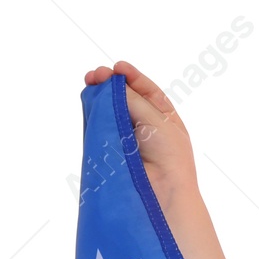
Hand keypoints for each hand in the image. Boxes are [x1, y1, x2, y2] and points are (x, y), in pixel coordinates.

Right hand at [84, 60, 197, 206]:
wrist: (163, 192)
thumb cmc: (169, 156)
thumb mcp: (156, 120)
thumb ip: (133, 100)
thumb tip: (112, 84)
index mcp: (164, 118)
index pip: (146, 90)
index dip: (131, 76)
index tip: (117, 67)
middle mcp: (146, 126)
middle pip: (124, 98)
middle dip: (110, 83)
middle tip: (96, 75)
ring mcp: (127, 138)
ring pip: (110, 111)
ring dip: (100, 96)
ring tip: (90, 82)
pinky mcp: (112, 150)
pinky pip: (101, 127)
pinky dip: (94, 113)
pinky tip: (89, 101)